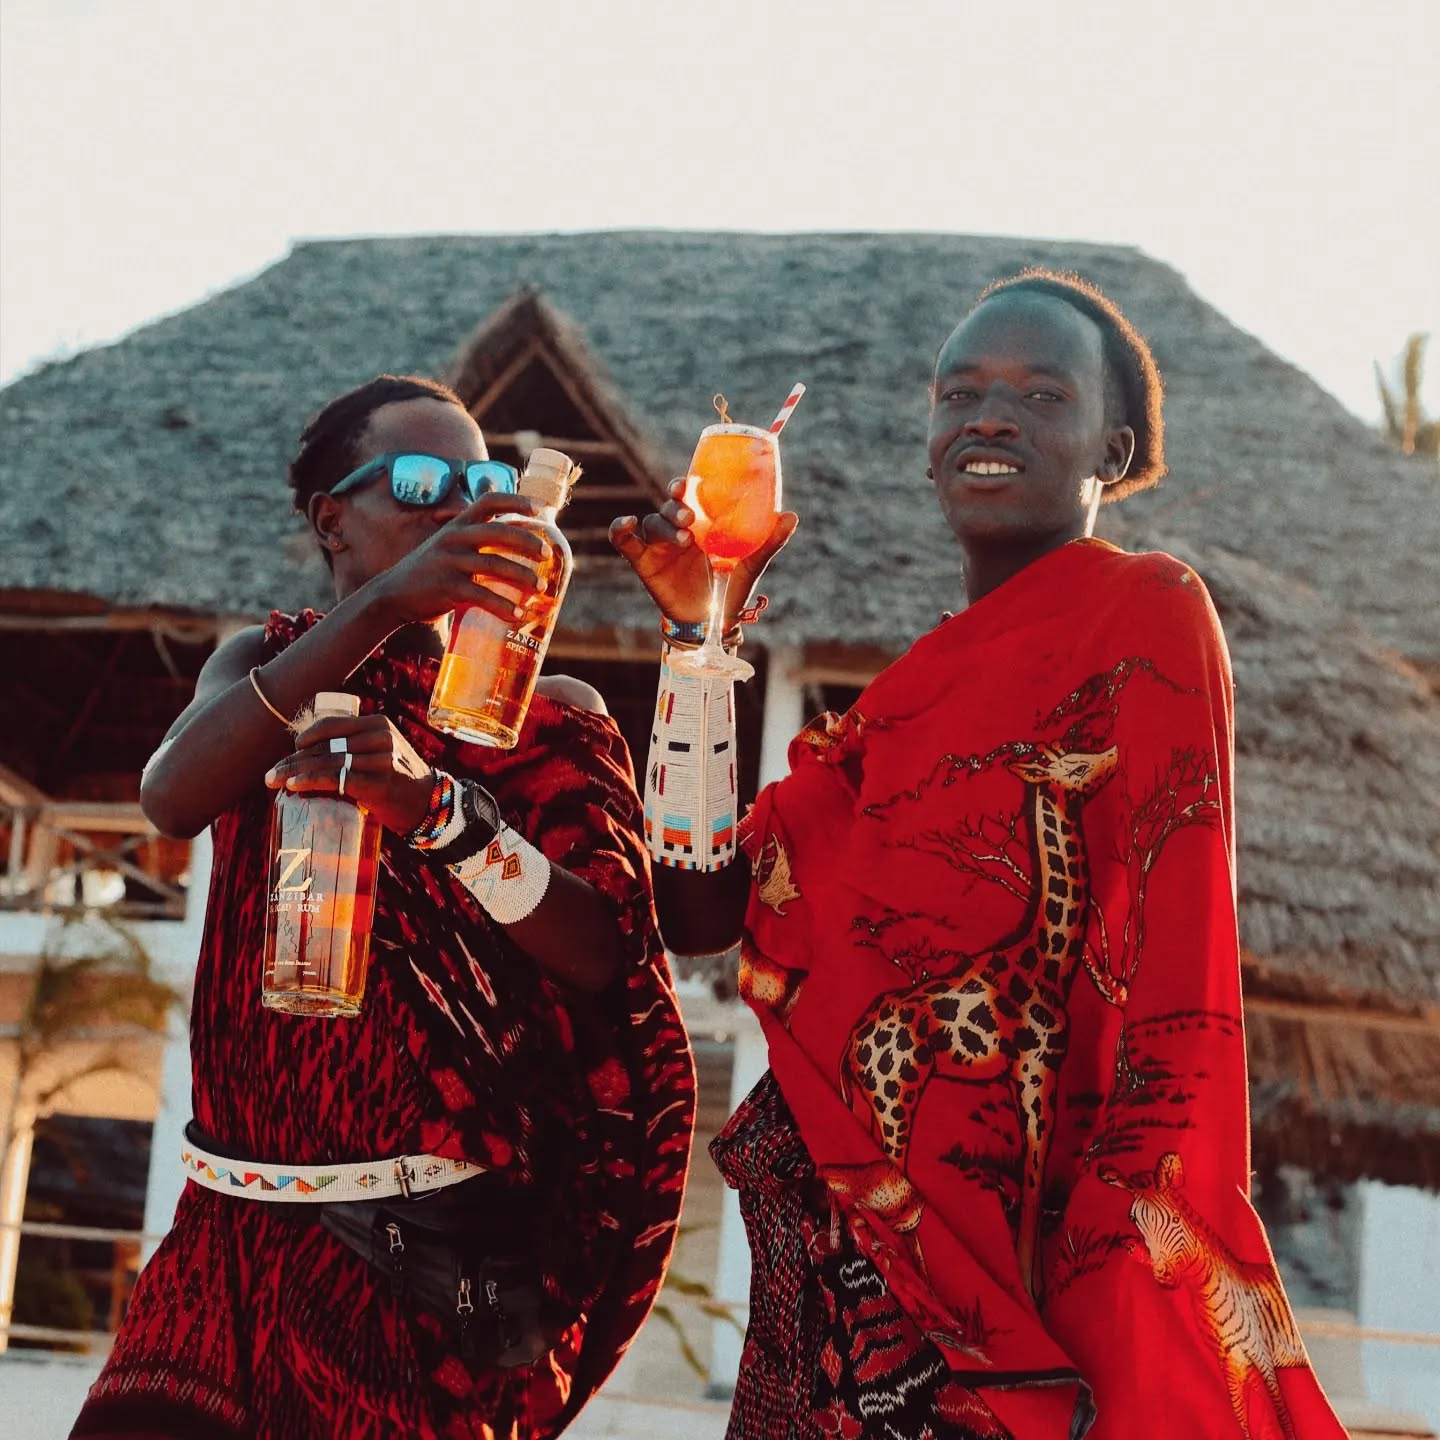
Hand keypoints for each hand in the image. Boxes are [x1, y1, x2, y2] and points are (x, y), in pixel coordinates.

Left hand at [264, 712, 432, 835]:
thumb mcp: (381, 750)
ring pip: (327, 762)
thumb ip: (355, 745)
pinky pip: (337, 779)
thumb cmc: (396, 778)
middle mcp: (380, 738)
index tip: (292, 750)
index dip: (307, 737)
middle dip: (293, 760)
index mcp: (378, 724)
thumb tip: (311, 754)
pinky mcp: (378, 783)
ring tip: (274, 781)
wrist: (427, 803)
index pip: (333, 725)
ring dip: (294, 772)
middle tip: (271, 774)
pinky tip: (294, 786)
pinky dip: (311, 781)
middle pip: (325, 746)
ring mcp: (380, 761)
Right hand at [367, 493, 548, 626]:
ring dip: (522, 577)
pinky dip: (503, 606)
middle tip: (547, 555)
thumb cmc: (431, 573)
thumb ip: (475, 545)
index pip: (488, 500)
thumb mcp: (449, 548)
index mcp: (457, 524)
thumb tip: (517, 550)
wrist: (392, 595)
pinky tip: (518, 614)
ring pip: (494, 565)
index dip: (515, 501)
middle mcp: (453, 537)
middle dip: (527, 542)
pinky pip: (481, 595)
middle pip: (498, 532)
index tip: (539, 508)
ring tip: (541, 588)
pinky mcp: (446, 587)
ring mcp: (449, 562)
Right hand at [609, 478, 798, 625]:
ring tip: (684, 541)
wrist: (712, 622)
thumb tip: (791, 516)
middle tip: (689, 517)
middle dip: (676, 506)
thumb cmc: (730, 590)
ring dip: (664, 526)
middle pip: (669, 505)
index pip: (688, 494)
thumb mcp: (750, 565)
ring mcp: (659, 546)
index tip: (689, 484)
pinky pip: (623, 541)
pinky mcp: (644, 563)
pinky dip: (620, 528)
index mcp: (701, 523)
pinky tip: (627, 524)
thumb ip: (768, 542)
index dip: (684, 485)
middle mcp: (678, 530)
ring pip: (653, 522)